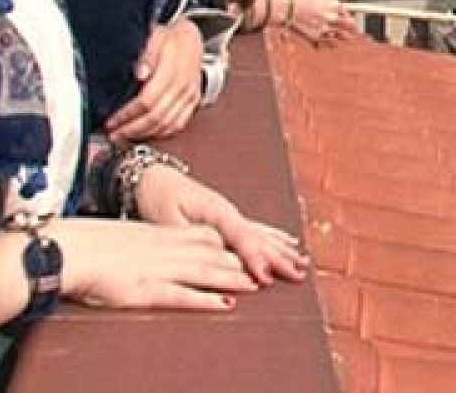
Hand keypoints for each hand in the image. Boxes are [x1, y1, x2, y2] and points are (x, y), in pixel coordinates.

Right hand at [48, 217, 257, 309]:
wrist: (63, 249)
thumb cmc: (85, 245)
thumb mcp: (123, 237)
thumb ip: (143, 244)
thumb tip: (152, 250)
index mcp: (158, 234)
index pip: (204, 235)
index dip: (231, 242)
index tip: (252, 247)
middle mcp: (163, 248)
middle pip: (212, 252)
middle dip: (242, 260)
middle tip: (268, 267)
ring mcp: (156, 268)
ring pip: (204, 270)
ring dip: (233, 277)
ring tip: (258, 284)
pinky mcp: (144, 289)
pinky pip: (181, 295)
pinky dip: (206, 299)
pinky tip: (225, 304)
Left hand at [107, 18, 202, 141]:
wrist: (193, 38)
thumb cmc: (171, 37)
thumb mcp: (156, 36)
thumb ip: (148, 53)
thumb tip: (140, 73)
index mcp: (173, 71)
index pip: (147, 101)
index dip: (127, 114)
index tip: (111, 121)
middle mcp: (183, 87)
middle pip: (156, 117)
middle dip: (132, 129)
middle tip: (113, 135)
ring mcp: (190, 96)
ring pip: (167, 125)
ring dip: (144, 135)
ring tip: (124, 138)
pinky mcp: (193, 102)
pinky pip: (179, 125)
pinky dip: (161, 134)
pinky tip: (146, 135)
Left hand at [136, 163, 308, 285]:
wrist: (152, 176)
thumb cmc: (157, 196)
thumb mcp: (167, 219)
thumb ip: (190, 237)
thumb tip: (211, 252)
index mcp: (216, 211)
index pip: (241, 238)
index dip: (254, 259)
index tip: (266, 278)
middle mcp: (229, 212)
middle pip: (259, 238)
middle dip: (280, 258)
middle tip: (299, 276)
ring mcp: (230, 214)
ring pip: (263, 234)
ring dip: (283, 250)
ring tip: (303, 264)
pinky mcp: (228, 218)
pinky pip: (257, 230)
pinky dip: (275, 238)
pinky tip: (289, 243)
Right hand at [284, 0, 351, 43]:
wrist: (286, 8)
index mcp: (334, 5)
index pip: (348, 13)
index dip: (349, 15)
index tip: (350, 18)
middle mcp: (332, 18)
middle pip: (349, 26)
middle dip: (353, 28)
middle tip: (356, 30)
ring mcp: (324, 29)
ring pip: (341, 36)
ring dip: (346, 37)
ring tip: (349, 38)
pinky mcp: (316, 37)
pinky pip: (330, 43)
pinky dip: (333, 43)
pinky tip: (334, 42)